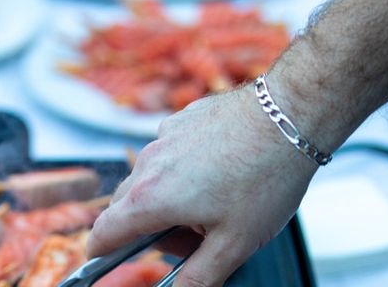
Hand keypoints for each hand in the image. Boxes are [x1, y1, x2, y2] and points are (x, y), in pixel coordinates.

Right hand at [87, 85, 317, 286]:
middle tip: (191, 240)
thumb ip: (200, 277)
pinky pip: (168, 151)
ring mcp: (163, 137)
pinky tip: (219, 172)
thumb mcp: (234, 243)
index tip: (102, 259)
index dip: (100, 251)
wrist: (288, 116)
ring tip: (213, 205)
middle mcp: (148, 163)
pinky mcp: (180, 120)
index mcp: (151, 198)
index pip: (104, 231)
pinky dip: (181, 168)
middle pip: (125, 204)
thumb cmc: (264, 177)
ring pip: (149, 177)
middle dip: (146, 228)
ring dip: (166, 198)